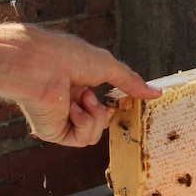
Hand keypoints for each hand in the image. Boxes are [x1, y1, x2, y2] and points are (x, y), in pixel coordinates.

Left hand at [0, 24, 160, 146]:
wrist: (39, 64)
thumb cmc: (66, 56)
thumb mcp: (108, 66)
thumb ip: (131, 82)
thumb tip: (157, 93)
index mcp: (77, 85)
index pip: (103, 104)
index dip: (116, 104)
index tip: (126, 98)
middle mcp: (68, 104)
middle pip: (102, 122)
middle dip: (107, 111)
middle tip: (104, 100)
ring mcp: (61, 120)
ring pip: (95, 133)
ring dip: (96, 115)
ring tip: (83, 96)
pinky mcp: (54, 133)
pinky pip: (82, 139)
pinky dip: (84, 123)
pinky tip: (73, 107)